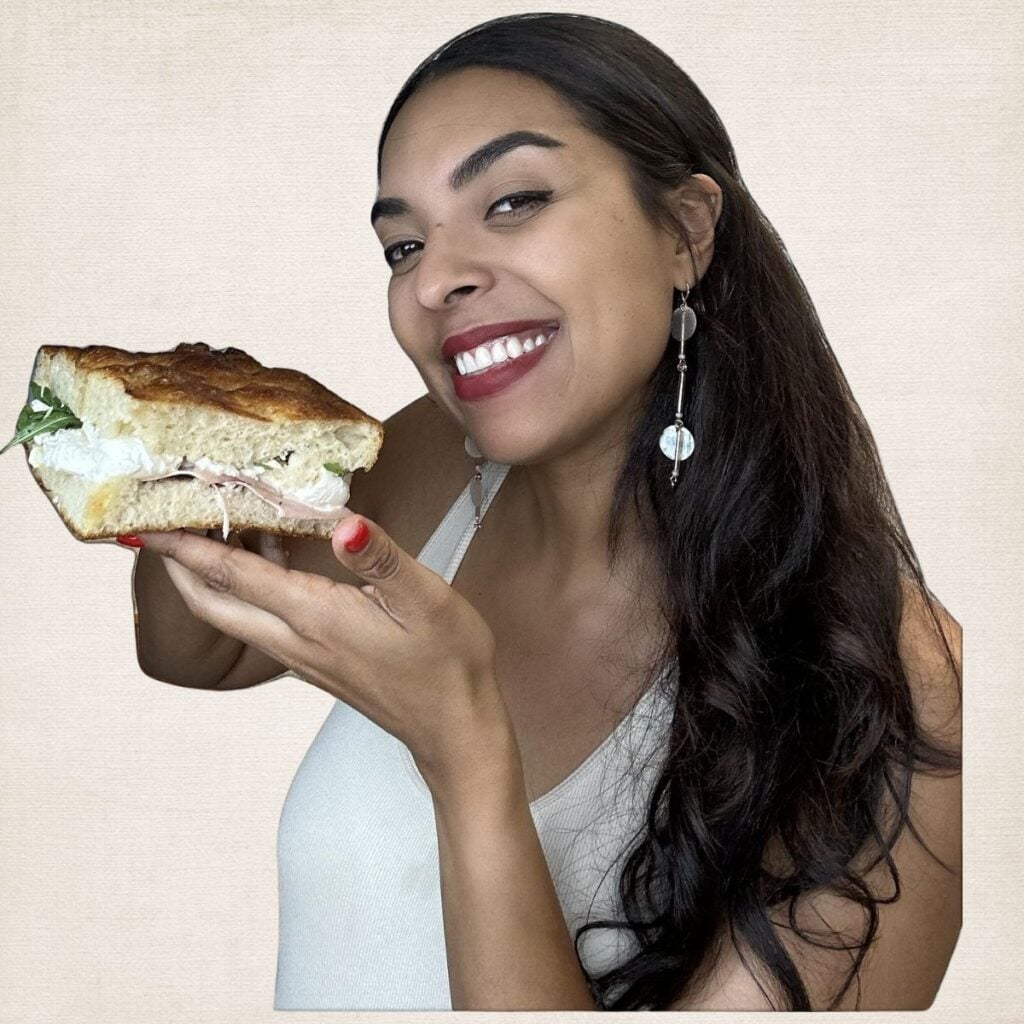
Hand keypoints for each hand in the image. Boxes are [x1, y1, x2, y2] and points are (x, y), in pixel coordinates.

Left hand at [136, 518, 513, 785]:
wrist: (453, 729)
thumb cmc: (447, 663)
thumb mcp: (427, 600)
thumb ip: (381, 558)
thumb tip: (342, 522)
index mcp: (316, 618)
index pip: (234, 576)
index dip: (188, 546)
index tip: (147, 521)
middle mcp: (296, 640)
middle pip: (213, 604)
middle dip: (177, 565)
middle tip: (157, 525)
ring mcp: (302, 657)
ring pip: (233, 616)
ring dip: (208, 578)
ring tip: (206, 533)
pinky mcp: (316, 663)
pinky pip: (262, 623)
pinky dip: (245, 590)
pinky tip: (269, 562)